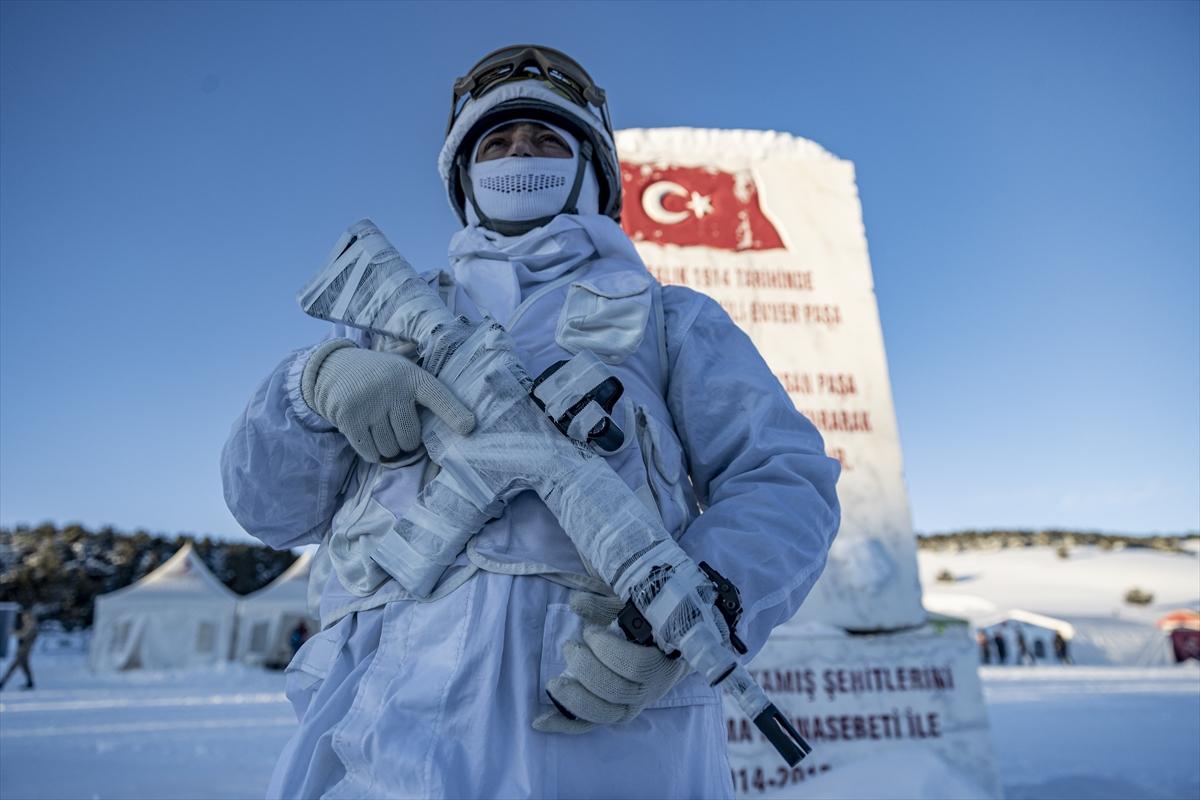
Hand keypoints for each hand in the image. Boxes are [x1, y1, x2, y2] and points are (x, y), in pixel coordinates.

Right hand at [301, 339, 474, 462]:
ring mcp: (370, 405)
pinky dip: (372, 453)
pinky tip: (369, 436)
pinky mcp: (349, 419)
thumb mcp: (403, 368)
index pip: (437, 396)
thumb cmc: (380, 375)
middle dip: (406, 441)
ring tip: (381, 429)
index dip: (454, 413)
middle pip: (410, 438)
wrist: (334, 367)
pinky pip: (370, 453)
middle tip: (397, 427)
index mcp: (412, 377)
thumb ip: (425, 386)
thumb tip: (459, 414)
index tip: (468, 428)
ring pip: (390, 449)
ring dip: (388, 448)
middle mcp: (392, 390)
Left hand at [532, 589, 690, 734]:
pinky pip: (590, 726)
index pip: (637, 666)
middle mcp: (647, 692)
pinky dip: (565, 725)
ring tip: (553, 683)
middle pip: (616, 691)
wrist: (664, 655)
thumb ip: (606, 606)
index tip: (589, 630)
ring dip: (574, 698)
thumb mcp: (632, 612)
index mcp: (659, 663)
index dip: (608, 649)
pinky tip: (540, 722)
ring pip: (603, 714)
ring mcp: (630, 708)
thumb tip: (576, 602)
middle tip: (569, 647)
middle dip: (586, 668)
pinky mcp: (612, 716)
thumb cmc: (646, 629)